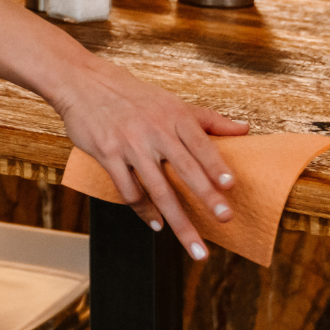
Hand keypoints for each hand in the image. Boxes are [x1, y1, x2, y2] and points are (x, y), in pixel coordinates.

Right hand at [50, 57, 248, 260]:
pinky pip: (128, 190)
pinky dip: (144, 211)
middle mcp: (154, 131)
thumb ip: (209, 119)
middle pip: (184, 169)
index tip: (230, 186)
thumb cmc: (133, 95)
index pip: (200, 144)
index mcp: (173, 116)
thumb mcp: (172, 102)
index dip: (215, 165)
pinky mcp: (107, 154)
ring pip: (158, 189)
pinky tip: (157, 224)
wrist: (84, 83)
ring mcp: (130, 145)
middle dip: (205, 196)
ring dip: (178, 221)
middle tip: (225, 219)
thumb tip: (245, 129)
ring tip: (196, 246)